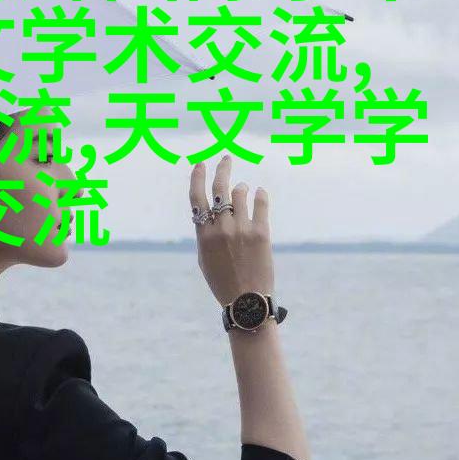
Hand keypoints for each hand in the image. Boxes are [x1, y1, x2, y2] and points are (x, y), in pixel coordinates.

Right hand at [189, 154, 274, 308]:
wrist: (247, 301)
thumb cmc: (223, 281)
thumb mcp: (204, 258)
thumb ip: (204, 233)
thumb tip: (208, 211)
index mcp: (204, 235)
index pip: (197, 197)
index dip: (197, 177)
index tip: (200, 163)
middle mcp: (221, 229)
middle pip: (219, 188)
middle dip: (222, 168)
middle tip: (226, 158)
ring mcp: (242, 230)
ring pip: (240, 193)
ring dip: (241, 188)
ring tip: (244, 190)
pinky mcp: (262, 233)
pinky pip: (260, 204)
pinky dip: (260, 195)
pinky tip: (259, 193)